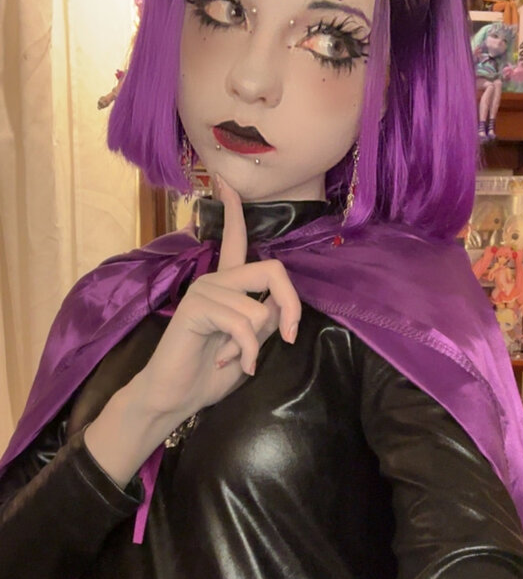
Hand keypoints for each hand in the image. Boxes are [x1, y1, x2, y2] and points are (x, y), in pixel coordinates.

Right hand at [84, 176, 300, 486]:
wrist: (175, 397)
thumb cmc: (210, 372)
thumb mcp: (251, 344)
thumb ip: (266, 318)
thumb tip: (281, 304)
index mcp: (228, 284)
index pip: (235, 239)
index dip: (233, 210)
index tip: (225, 181)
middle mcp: (216, 280)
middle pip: (273, 270)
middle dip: (291, 308)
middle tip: (287, 338)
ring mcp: (205, 291)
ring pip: (259, 311)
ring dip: (253, 346)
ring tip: (231, 357)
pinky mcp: (197, 307)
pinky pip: (242, 325)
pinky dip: (244, 351)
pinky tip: (226, 361)